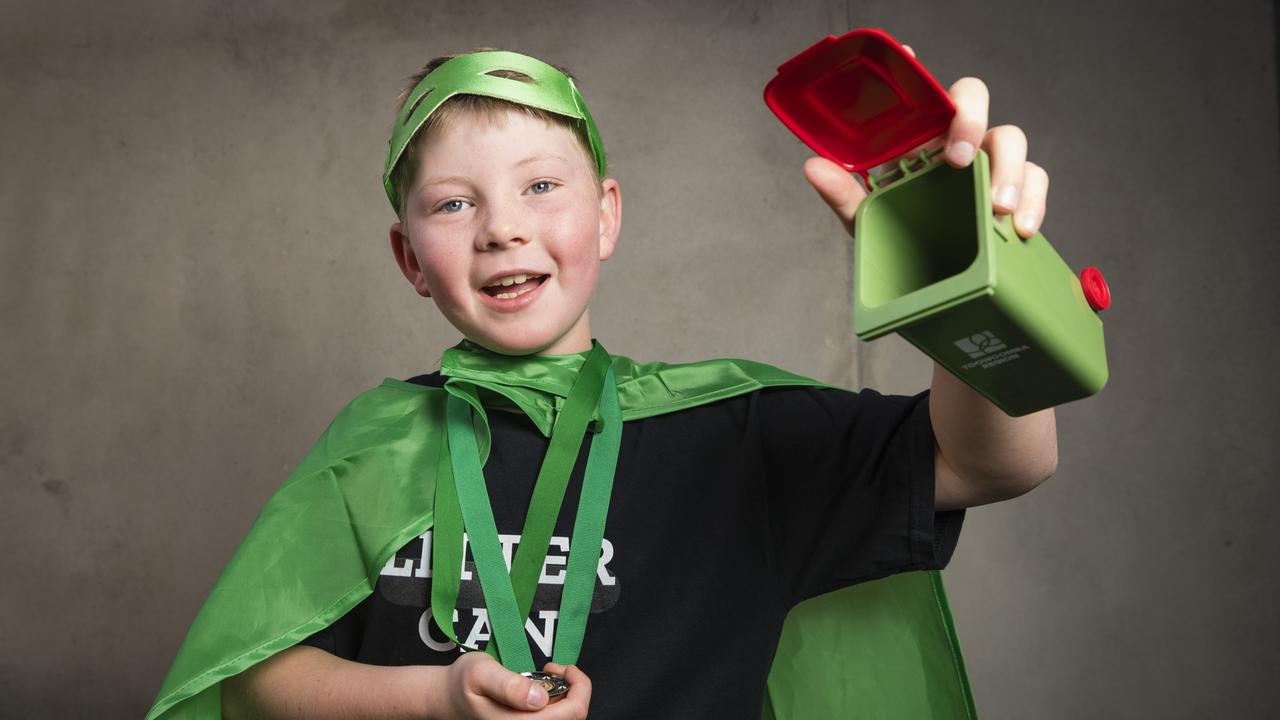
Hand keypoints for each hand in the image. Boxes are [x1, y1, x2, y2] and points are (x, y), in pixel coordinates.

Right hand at [434, 652, 591, 718]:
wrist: (447, 698)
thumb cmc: (463, 683)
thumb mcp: (480, 673)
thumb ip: (508, 684)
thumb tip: (539, 699)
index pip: (572, 714)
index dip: (579, 687)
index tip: (563, 667)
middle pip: (573, 718)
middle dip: (575, 689)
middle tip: (553, 668)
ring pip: (566, 719)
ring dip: (566, 695)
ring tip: (545, 676)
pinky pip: (554, 718)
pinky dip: (558, 701)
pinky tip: (541, 689)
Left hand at [803, 45, 1049, 239]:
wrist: (929, 278)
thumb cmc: (898, 236)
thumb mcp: (867, 218)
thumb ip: (842, 194)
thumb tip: (812, 168)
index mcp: (919, 137)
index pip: (921, 91)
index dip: (916, 70)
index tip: (908, 55)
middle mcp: (955, 140)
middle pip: (972, 100)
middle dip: (970, 120)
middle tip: (959, 158)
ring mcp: (989, 162)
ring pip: (1011, 139)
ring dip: (1008, 169)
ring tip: (998, 207)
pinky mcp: (1016, 190)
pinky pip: (1035, 181)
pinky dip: (1034, 201)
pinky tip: (1020, 228)